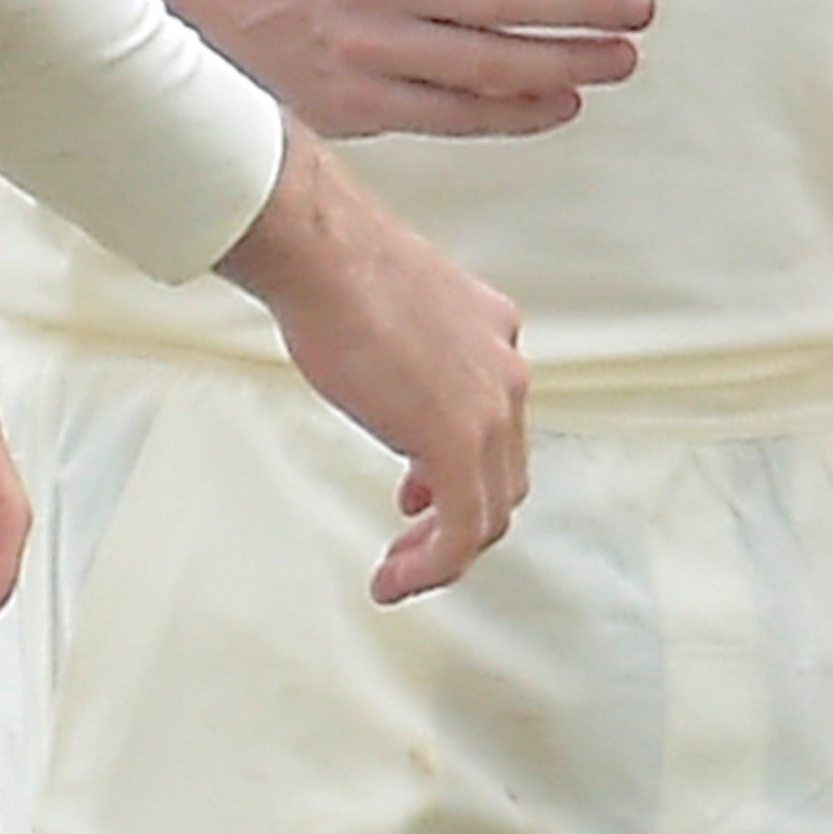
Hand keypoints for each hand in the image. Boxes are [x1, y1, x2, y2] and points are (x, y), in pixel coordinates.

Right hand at [110, 0, 651, 140]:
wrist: (204, 2)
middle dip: (592, 5)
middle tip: (641, 7)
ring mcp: (371, 46)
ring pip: (494, 61)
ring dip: (570, 63)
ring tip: (620, 59)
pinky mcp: (360, 104)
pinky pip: (458, 114)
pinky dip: (518, 113)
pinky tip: (562, 101)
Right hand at [215, 126, 532, 599]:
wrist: (325, 256)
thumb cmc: (340, 270)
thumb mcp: (397, 314)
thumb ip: (410, 356)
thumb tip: (385, 386)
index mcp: (495, 334)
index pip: (499, 425)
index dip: (462, 471)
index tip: (419, 495)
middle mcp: (507, 371)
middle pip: (503, 474)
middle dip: (458, 519)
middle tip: (413, 546)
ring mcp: (492, 406)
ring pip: (491, 509)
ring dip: (446, 552)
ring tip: (400, 572)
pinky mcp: (460, 439)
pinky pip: (464, 528)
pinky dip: (434, 564)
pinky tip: (396, 577)